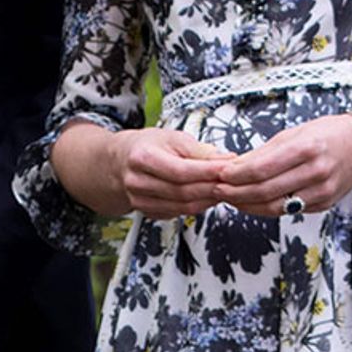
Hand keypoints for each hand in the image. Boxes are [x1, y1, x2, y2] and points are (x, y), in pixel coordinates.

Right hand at [111, 127, 233, 218]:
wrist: (119, 162)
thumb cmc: (146, 146)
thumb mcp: (171, 137)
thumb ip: (199, 150)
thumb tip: (227, 159)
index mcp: (142, 158)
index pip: (181, 170)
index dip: (208, 171)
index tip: (229, 168)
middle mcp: (138, 182)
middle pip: (183, 192)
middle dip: (212, 187)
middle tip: (232, 181)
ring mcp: (140, 201)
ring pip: (183, 207)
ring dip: (207, 200)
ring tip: (222, 189)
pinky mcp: (147, 212)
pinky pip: (178, 213)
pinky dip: (197, 207)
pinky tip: (206, 197)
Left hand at [209, 113, 351, 215]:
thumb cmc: (327, 133)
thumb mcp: (294, 133)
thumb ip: (265, 152)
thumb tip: (234, 165)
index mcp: (306, 149)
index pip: (262, 168)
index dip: (236, 175)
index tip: (219, 174)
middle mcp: (316, 172)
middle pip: (265, 191)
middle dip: (236, 193)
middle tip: (217, 190)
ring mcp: (322, 191)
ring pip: (276, 206)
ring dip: (248, 205)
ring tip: (230, 198)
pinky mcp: (324, 204)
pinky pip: (289, 209)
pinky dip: (267, 207)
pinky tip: (252, 202)